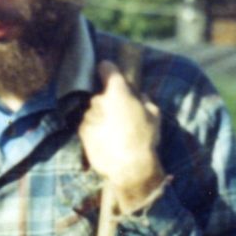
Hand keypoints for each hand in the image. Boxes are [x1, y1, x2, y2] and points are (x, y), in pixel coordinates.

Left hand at [79, 61, 163, 211]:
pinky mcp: (81, 131)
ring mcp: (88, 115)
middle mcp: (99, 99)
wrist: (128, 167)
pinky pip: (89, 124)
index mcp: (118, 91)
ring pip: (94, 110)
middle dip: (108, 100)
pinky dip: (95, 129)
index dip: (108, 69)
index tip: (108, 72)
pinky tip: (106, 140)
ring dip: (101, 116)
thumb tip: (139, 95)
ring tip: (114, 132)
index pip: (106, 67)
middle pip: (101, 93)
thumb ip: (144, 99)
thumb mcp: (154, 114)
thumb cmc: (145, 138)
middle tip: (120, 114)